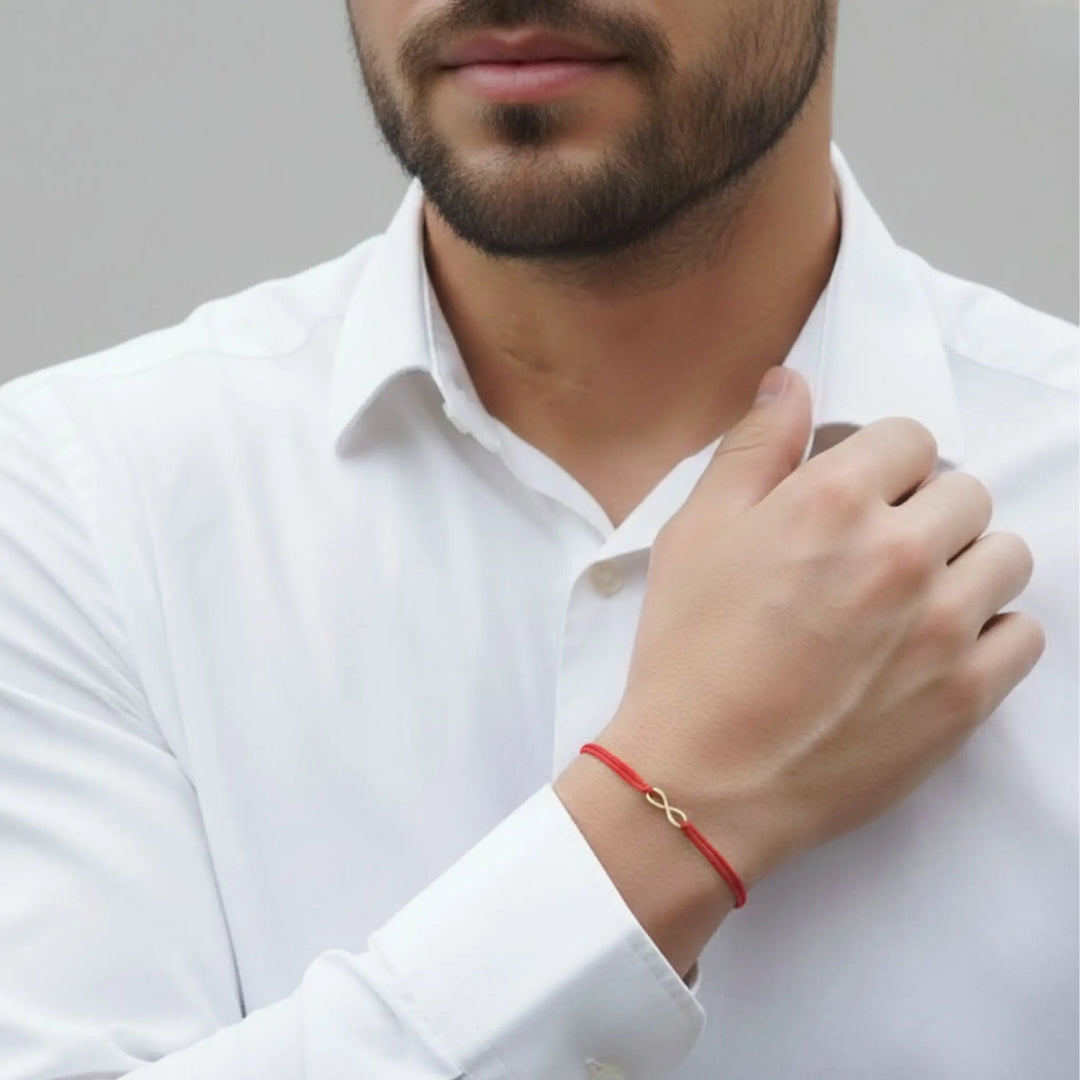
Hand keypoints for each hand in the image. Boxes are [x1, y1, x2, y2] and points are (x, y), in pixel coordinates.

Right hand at [596, 364, 1044, 891]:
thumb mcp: (694, 533)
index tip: (860, 495)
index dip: (880, 463)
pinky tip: (935, 647)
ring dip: (965, 564)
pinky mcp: (965, 695)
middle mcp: (898, 551)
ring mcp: (941, 626)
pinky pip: (1023, 632)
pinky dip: (989, 631)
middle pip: (964, 490)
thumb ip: (752, 448)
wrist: (702, 779)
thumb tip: (789, 384)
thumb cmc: (688, 654)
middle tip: (875, 553)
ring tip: (911, 599)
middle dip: (924, 509)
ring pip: (1005, 554)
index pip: (909, 437)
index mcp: (830, 500)